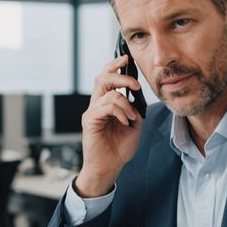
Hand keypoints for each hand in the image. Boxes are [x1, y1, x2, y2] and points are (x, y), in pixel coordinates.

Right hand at [76, 55, 143, 197]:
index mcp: (105, 103)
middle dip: (120, 75)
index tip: (127, 59)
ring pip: (107, 92)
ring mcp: (92, 112)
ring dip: (125, 102)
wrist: (109, 168)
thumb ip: (134, 110)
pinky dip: (120, 112)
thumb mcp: (134, 126)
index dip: (114, 65)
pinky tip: (125, 122)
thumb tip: (137, 98)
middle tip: (136, 84)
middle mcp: (96, 105)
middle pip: (102, 77)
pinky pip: (106, 107)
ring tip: (132, 117)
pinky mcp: (89, 121)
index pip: (106, 77)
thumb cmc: (118, 149)